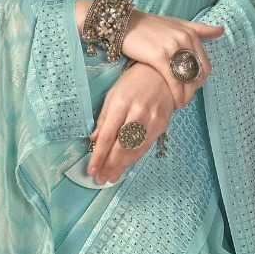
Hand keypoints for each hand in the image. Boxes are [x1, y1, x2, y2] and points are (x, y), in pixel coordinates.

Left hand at [87, 61, 174, 184]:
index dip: (98, 155)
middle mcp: (137, 113)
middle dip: (110, 165)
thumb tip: (93, 140)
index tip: (91, 169)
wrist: (163, 74)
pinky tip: (126, 166)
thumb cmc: (133, 82)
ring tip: (111, 178)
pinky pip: (146, 146)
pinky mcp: (162, 125)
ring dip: (122, 166)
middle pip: (121, 146)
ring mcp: (151, 120)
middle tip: (100, 179)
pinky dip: (134, 159)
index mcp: (121, 103)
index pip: (107, 135)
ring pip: (135, 149)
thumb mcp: (113, 95)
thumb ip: (104, 118)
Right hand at [118, 8, 224, 109]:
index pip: (205, 64)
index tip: (192, 89)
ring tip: (181, 104)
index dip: (200, 81)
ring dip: (186, 96)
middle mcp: (184, 40)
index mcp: (190, 34)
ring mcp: (172, 49)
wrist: (125, 23)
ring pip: (187, 80)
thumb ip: (199, 29)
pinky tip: (174, 103)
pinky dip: (176, 95)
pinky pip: (173, 81)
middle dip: (194, 90)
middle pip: (198, 74)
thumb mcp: (177, 23)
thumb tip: (221, 30)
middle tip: (186, 99)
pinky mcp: (159, 57)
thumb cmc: (149, 25)